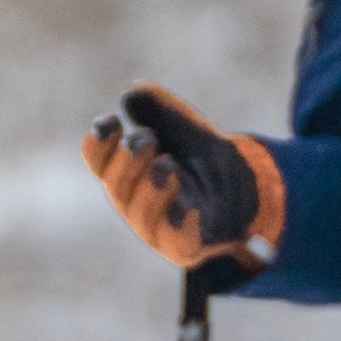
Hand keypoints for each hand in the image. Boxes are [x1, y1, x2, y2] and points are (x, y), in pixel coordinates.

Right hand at [82, 84, 283, 273]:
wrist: (242, 186)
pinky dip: (182, 223)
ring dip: (152, 189)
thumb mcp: (181, 124)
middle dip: (129, 162)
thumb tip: (133, 94)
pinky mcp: (183, 246)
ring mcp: (154, 227)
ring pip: (142, 213)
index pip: (98, 160)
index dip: (99, 143)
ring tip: (167, 166)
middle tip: (146, 140)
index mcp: (123, 171)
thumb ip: (158, 107)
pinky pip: (178, 239)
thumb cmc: (198, 155)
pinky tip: (191, 206)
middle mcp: (131, 201)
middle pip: (117, 185)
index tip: (110, 123)